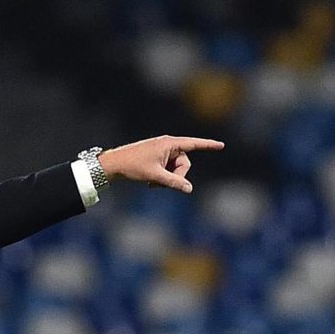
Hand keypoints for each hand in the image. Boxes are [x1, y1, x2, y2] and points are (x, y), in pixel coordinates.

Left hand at [97, 135, 224, 192]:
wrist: (113, 164)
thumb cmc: (133, 166)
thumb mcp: (155, 176)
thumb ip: (174, 182)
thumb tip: (189, 189)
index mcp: (169, 144)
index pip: (193, 144)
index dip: (208, 145)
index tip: (221, 145)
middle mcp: (167, 145)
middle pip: (184, 163)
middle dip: (176, 176)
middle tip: (160, 184)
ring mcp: (162, 151)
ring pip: (175, 168)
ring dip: (168, 179)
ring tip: (153, 184)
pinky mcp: (156, 157)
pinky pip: (167, 169)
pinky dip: (162, 177)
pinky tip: (151, 183)